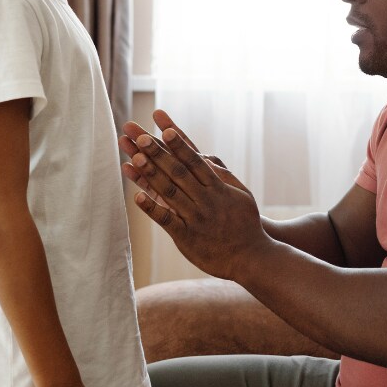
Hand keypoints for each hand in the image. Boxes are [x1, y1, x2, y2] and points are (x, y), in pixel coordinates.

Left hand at [119, 110, 267, 279]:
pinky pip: (166, 220)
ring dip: (151, 174)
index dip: (179, 144)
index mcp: (218, 187)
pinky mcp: (186, 237)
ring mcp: (195, 218)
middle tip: (139, 136)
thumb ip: (224, 176)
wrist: (250, 257)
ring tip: (135, 158)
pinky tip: (137, 196)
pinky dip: (152, 208)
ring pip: (170, 192)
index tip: (165, 129)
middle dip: (158, 153)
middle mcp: (205, 200)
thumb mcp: (241, 194)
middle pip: (178, 172)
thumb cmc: (245, 223)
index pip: (195, 161)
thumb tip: (207, 157)